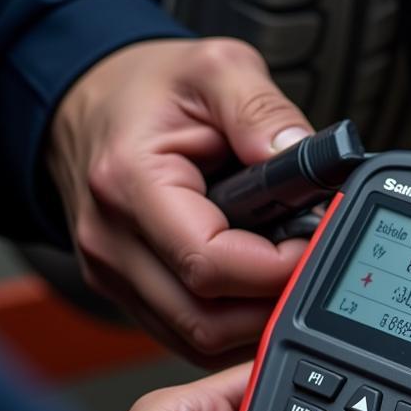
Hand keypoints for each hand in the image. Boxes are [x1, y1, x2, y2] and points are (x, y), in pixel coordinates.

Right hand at [48, 37, 312, 363]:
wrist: (93, 100)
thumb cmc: (152, 89)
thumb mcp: (217, 69)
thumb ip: (262, 109)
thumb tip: (304, 154)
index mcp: (130, 184)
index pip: (209, 265)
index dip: (277, 266)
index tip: (317, 239)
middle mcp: (112, 242)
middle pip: (206, 322)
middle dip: (273, 302)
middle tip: (312, 261)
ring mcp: (114, 275)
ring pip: (199, 342)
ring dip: (257, 321)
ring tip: (288, 269)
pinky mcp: (128, 292)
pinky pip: (188, 336)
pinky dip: (234, 325)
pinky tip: (260, 287)